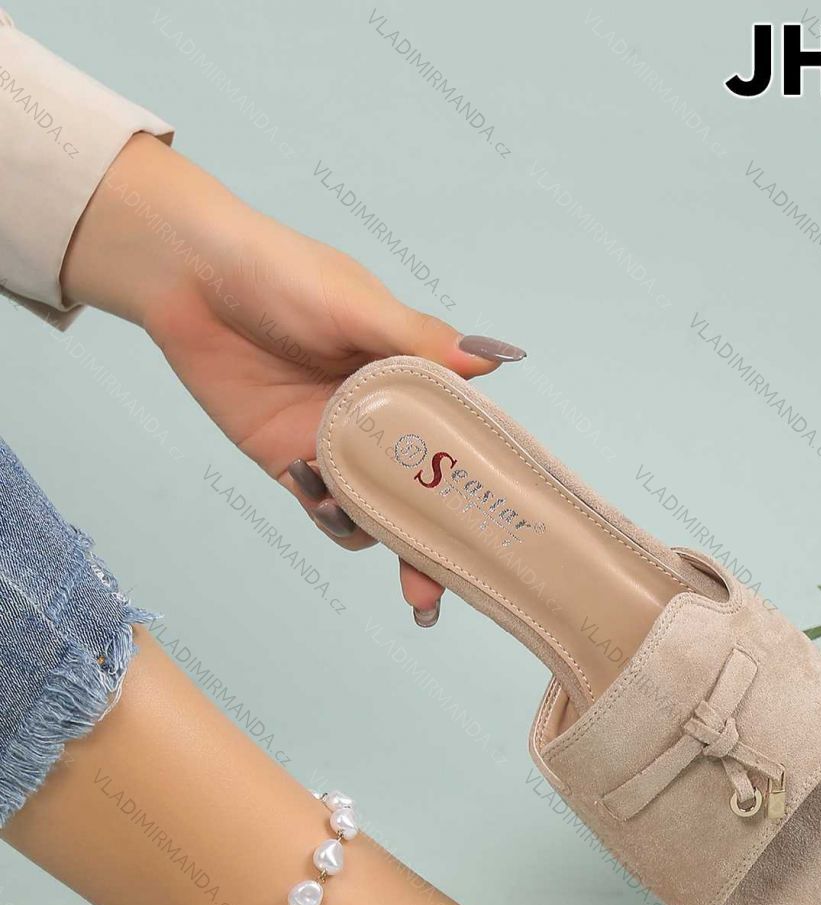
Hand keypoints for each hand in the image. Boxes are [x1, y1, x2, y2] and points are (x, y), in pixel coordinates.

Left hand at [62, 135, 524, 620]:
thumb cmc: (279, 271)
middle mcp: (384, 417)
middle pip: (425, 493)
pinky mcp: (293, 462)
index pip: (463, 440)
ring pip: (378, 511)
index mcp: (414, 376)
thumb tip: (496, 358)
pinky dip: (329, 515)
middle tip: (432, 584)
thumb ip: (421, 340)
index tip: (500, 527)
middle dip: (435, 542)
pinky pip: (323, 509)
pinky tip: (318, 492)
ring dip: (382, 532)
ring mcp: (339, 444)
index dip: (482, 485)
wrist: (188, 278)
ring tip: (377, 533)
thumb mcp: (357, 304)